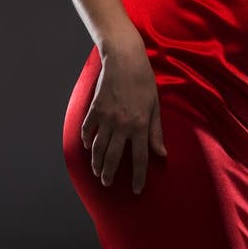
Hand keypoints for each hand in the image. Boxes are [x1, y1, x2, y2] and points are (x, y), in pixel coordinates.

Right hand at [81, 33, 167, 194]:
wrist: (124, 58)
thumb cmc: (144, 79)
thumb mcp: (155, 105)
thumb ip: (156, 131)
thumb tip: (162, 154)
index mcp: (141, 125)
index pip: (140, 159)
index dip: (139, 178)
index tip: (137, 190)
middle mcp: (123, 125)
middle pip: (114, 158)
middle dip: (110, 174)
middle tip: (107, 183)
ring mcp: (106, 118)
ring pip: (98, 148)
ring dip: (96, 163)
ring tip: (97, 171)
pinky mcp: (95, 109)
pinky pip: (87, 130)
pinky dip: (85, 140)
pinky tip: (86, 146)